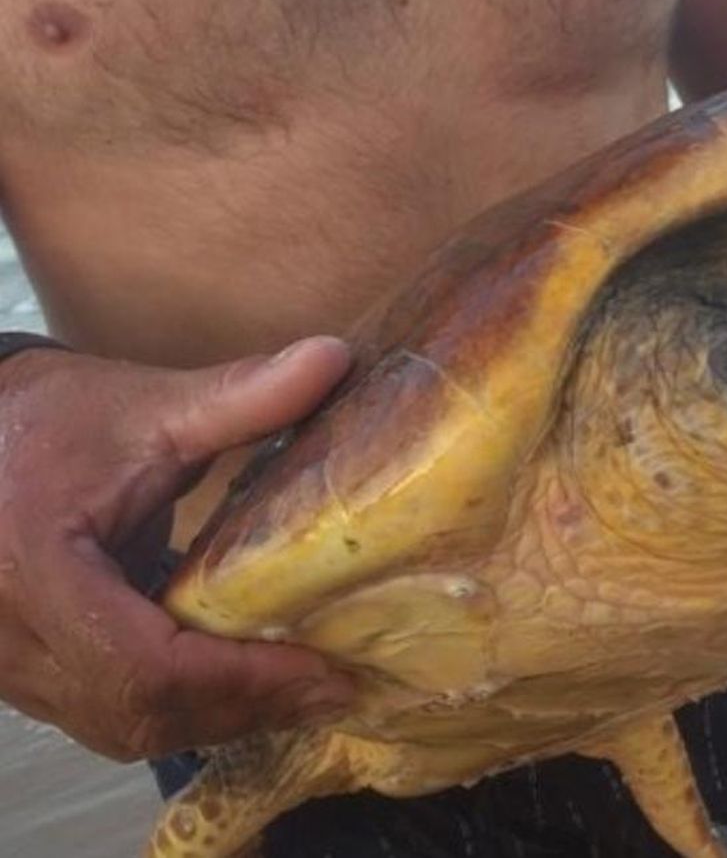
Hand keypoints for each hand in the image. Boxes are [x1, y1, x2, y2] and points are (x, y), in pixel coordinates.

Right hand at [0, 336, 355, 760]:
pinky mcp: (25, 671)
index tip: (322, 668)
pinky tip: (245, 683)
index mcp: (36, 572)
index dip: (240, 678)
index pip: (144, 666)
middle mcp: (11, 637)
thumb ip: (239, 394)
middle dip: (244, 707)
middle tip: (334, 687)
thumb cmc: (46, 418)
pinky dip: (181, 710)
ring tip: (303, 690)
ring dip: (216, 718)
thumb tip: (334, 359)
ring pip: (122, 728)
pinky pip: (107, 715)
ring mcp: (10, 666)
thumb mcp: (144, 404)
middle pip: (139, 714)